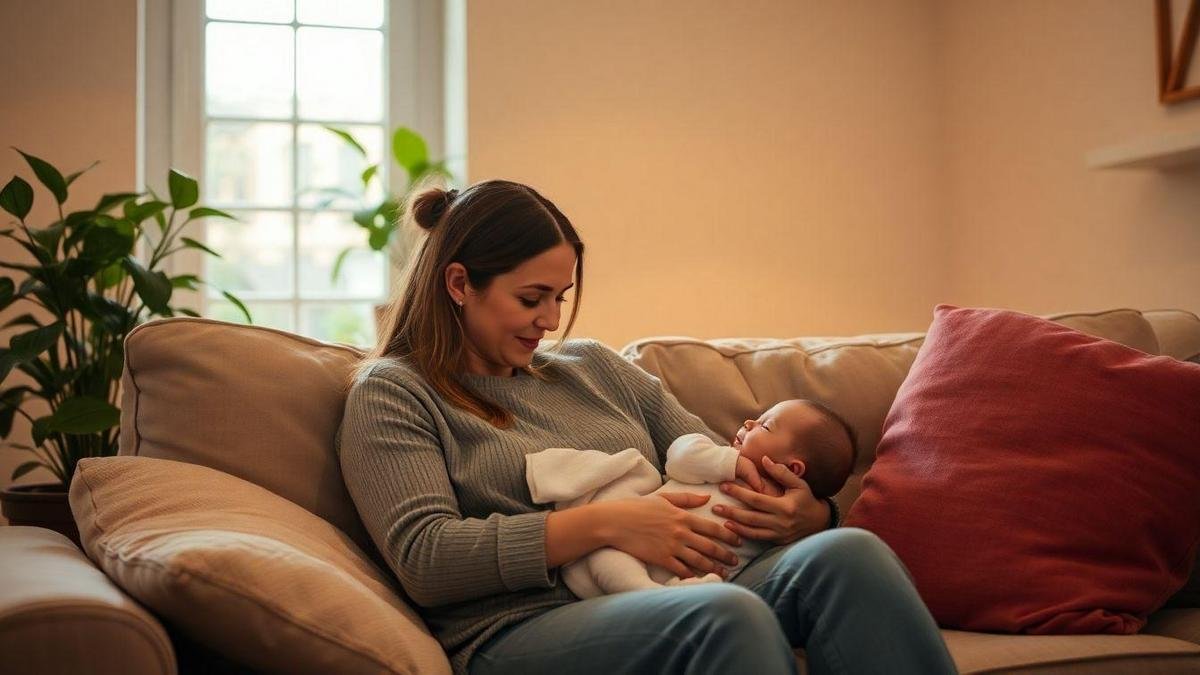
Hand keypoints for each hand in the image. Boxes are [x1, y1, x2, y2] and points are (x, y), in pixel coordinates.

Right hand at [600, 493, 743, 579]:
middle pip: (710, 546)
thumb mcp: (662, 498)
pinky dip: (693, 576)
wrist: (614, 521)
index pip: (712, 528)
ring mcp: (671, 547)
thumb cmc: (636, 507)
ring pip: (699, 560)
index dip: (729, 535)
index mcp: (682, 516)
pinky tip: (701, 580)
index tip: (739, 541)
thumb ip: (686, 499)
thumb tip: (707, 498)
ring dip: (714, 568)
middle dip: (726, 555)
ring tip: (724, 574)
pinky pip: (682, 570)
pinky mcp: (661, 559)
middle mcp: (680, 532)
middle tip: (736, 562)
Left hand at [712, 456, 829, 544]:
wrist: (820, 522)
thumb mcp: (798, 483)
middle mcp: (781, 522)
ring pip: (752, 531)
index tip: (724, 486)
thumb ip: (781, 472)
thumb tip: (764, 459)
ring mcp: (779, 534)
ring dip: (735, 526)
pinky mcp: (778, 541)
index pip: (757, 499)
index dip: (739, 493)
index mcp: (785, 506)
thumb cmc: (807, 499)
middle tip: (715, 506)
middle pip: (751, 517)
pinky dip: (745, 535)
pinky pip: (758, 539)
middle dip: (732, 512)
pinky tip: (733, 530)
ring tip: (720, 520)